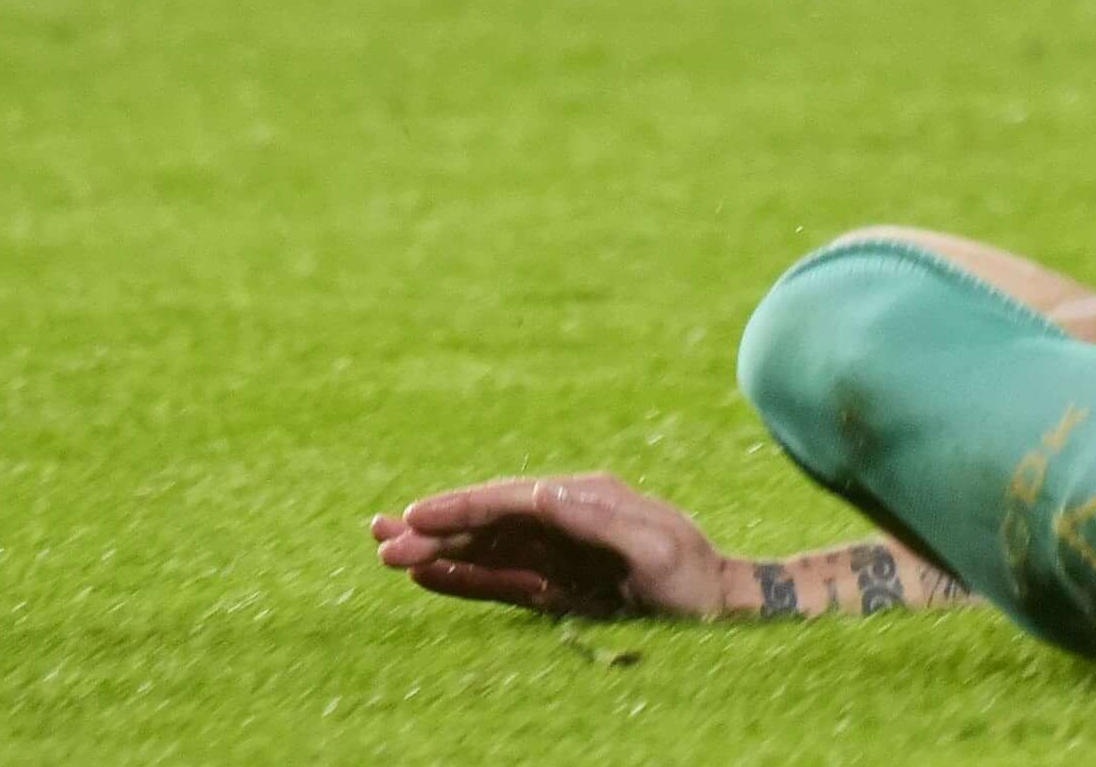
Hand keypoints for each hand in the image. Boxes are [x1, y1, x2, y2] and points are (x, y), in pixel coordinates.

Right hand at [372, 474, 744, 618]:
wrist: (715, 604)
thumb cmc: (690, 574)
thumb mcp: (653, 544)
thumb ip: (598, 517)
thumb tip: (540, 490)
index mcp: (585, 498)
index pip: (510, 500)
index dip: (462, 506)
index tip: (417, 515)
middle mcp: (563, 518)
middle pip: (487, 521)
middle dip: (435, 528)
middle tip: (380, 538)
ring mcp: (554, 551)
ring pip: (483, 548)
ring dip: (437, 549)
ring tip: (386, 551)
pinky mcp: (552, 582)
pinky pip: (498, 578)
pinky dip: (461, 577)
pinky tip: (427, 576)